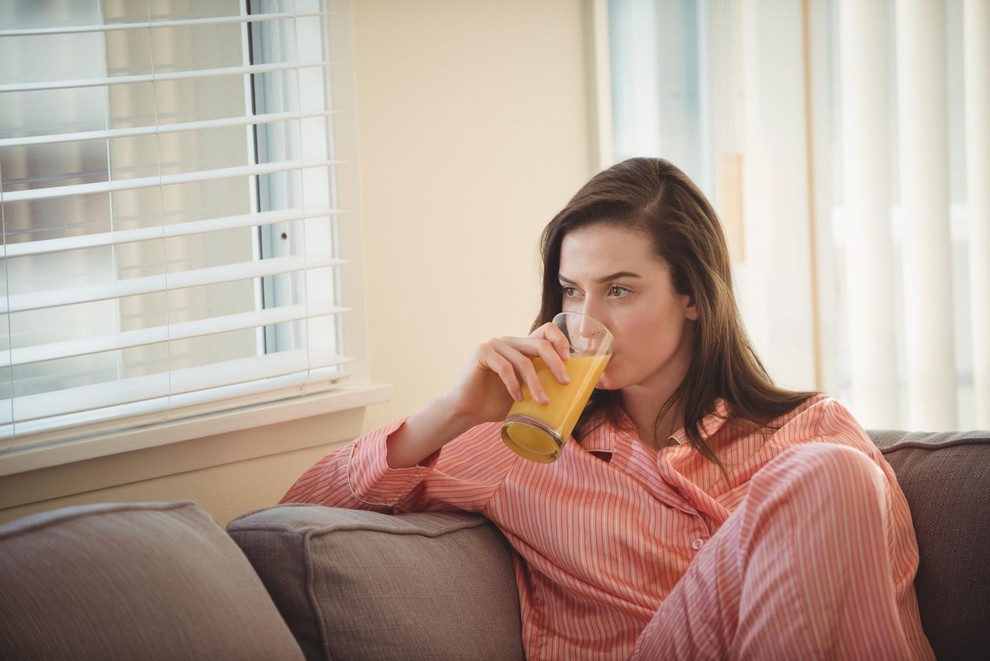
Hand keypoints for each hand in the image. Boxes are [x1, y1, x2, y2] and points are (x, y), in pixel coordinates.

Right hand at [440, 322, 572, 426]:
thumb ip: (545, 389)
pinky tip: (518, 398)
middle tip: (564, 383)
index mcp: (522, 347)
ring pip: (524, 360)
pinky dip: (514, 384)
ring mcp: (495, 345)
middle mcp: (510, 342)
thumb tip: (580, 398)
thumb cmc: (497, 403)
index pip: (546, 331)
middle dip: (556, 364)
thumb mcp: (527, 395)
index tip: (569, 361)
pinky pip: (504, 367)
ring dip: (535, 384)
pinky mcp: (482, 352)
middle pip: (540, 344)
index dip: (561, 341)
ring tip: (542, 402)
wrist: (467, 410)